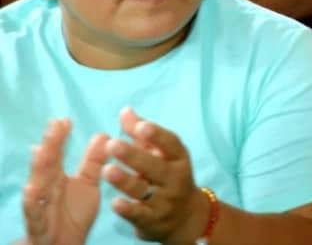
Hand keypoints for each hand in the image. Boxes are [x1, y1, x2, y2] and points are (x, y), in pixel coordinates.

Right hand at [21, 119, 107, 244]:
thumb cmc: (72, 214)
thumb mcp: (86, 185)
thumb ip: (93, 162)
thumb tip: (103, 135)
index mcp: (57, 178)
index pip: (57, 154)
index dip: (59, 138)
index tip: (64, 120)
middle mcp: (46, 189)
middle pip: (46, 164)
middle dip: (50, 145)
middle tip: (54, 126)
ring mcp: (40, 206)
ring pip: (36, 185)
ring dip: (38, 169)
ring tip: (40, 151)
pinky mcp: (38, 225)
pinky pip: (33, 213)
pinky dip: (31, 202)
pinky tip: (31, 190)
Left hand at [100, 108, 205, 243]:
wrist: (185, 218)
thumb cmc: (168, 177)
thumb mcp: (162, 156)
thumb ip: (141, 135)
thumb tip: (125, 111)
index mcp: (178, 159)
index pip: (171, 144)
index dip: (157, 135)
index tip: (140, 126)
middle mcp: (174, 179)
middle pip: (155, 166)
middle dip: (134, 155)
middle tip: (112, 144)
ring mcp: (164, 201)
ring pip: (143, 190)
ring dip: (125, 180)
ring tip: (107, 170)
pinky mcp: (152, 221)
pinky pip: (139, 215)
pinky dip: (127, 210)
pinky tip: (114, 203)